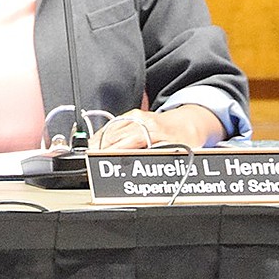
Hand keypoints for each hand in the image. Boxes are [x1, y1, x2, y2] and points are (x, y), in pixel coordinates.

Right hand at [90, 105, 225, 150]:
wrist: (189, 120)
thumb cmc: (186, 138)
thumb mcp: (182, 151)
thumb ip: (164, 155)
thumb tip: (149, 163)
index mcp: (155, 130)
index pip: (131, 140)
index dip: (116, 150)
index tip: (104, 159)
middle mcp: (144, 121)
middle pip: (117, 135)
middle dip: (102, 148)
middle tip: (91, 162)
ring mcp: (137, 117)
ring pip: (113, 129)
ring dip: (99, 142)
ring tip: (89, 155)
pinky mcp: (132, 115)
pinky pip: (113, 124)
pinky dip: (103, 134)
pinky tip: (96, 143)